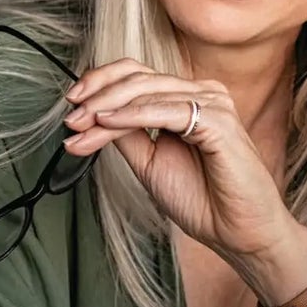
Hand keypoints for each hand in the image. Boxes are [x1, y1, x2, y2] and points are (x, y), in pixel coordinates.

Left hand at [60, 59, 298, 267]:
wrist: (235, 231)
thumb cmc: (201, 199)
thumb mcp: (149, 163)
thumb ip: (127, 137)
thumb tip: (93, 118)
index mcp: (186, 99)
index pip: (137, 75)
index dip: (100, 83)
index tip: (71, 103)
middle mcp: (201, 94)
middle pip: (138, 77)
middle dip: (96, 96)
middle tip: (70, 117)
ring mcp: (212, 103)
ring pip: (147, 92)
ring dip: (106, 108)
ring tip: (80, 124)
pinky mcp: (218, 120)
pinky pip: (167, 110)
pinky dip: (133, 115)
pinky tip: (108, 122)